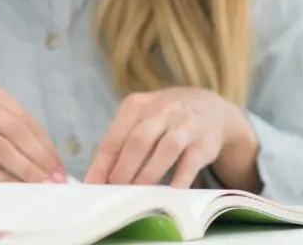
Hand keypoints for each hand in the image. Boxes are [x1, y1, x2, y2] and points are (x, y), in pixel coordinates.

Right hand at [0, 83, 66, 182]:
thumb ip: (11, 136)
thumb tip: (50, 162)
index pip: (25, 119)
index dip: (46, 145)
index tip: (61, 167)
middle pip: (16, 130)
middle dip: (40, 157)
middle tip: (57, 179)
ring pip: (2, 146)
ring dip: (26, 169)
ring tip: (42, 185)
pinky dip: (3, 178)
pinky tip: (16, 189)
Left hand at [85, 87, 258, 188]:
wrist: (211, 108)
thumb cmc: (164, 119)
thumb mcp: (141, 119)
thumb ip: (121, 143)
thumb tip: (98, 178)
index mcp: (136, 106)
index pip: (114, 138)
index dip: (101, 165)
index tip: (91, 186)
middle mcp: (160, 112)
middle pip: (137, 142)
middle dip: (123, 170)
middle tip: (113, 193)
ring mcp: (184, 126)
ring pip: (165, 150)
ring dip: (148, 175)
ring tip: (136, 197)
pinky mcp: (204, 144)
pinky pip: (190, 164)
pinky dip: (178, 181)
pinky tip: (168, 195)